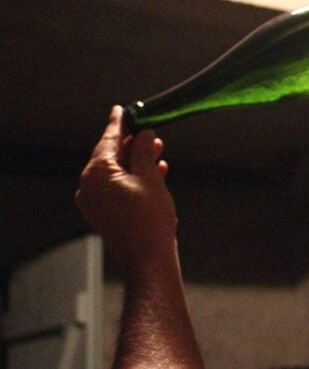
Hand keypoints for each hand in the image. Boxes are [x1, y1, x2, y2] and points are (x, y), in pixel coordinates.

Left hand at [76, 106, 177, 272]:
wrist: (148, 258)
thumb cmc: (150, 219)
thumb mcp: (150, 177)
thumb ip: (144, 151)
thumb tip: (144, 134)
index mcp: (96, 172)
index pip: (108, 138)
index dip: (119, 122)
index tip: (123, 109)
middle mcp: (89, 185)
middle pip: (110, 155)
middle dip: (133, 144)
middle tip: (152, 133)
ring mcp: (94, 201)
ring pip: (116, 171)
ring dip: (136, 161)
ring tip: (159, 152)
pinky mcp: (103, 213)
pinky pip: (116, 187)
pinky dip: (133, 178)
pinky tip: (155, 173)